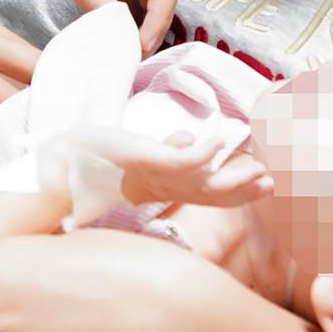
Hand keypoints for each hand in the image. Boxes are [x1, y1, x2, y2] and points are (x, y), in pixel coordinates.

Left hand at [7, 0, 178, 55]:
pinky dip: (128, 22)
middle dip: (153, 24)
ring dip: (142, 26)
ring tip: (130, 53)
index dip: (159, 14)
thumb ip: (99, 4)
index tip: (144, 43)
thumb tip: (121, 37)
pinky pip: (133, 2)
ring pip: (150, 0)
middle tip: (138, 55)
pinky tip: (121, 41)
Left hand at [64, 126, 273, 208]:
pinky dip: (204, 152)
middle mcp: (164, 187)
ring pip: (205, 182)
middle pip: (212, 193)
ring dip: (234, 177)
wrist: (60, 164)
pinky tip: (220, 139)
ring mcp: (158, 175)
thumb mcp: (138, 153)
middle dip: (242, 189)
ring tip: (261, 170)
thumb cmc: (93, 158)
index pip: (205, 192)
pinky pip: (184, 159)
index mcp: (163, 188)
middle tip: (272, 183)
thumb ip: (165, 149)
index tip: (260, 181)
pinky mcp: (149, 160)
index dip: (234, 190)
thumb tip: (184, 137)